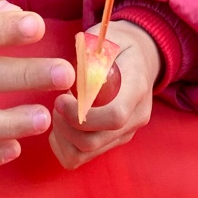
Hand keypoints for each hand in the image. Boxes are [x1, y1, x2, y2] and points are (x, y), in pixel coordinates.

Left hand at [49, 20, 160, 170]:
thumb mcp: (105, 39)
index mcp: (137, 89)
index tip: (60, 98)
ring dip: (62, 136)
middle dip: (64, 125)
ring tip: (59, 112)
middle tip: (56, 103)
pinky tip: (62, 123)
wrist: (141, 58)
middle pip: (94, 141)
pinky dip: (63, 144)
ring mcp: (124, 133)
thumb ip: (89, 55)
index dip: (80, 114)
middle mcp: (135, 118)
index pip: (114, 117)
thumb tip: (67, 74)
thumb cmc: (118, 45)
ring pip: (85, 154)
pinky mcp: (112, 142)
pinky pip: (81, 157)